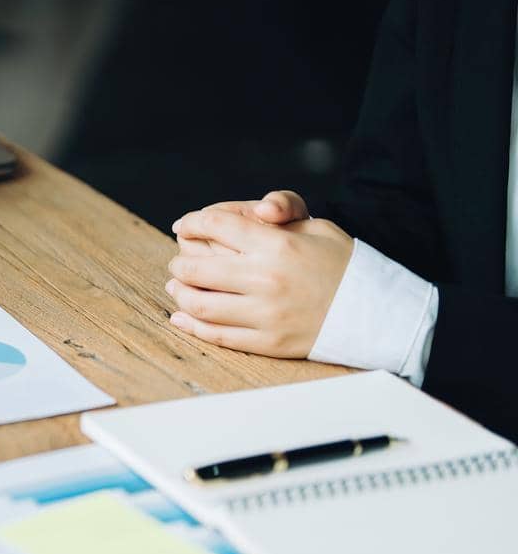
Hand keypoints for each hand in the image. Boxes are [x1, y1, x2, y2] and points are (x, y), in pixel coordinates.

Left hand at [166, 203, 352, 357]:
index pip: (216, 226)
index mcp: (277, 245)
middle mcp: (267, 278)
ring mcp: (266, 314)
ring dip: (179, 293)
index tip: (185, 225)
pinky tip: (181, 316)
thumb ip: (279, 212)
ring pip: (199, 303)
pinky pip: (216, 335)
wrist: (376, 311)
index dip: (192, 222)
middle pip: (196, 266)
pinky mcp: (267, 342)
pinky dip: (191, 325)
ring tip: (177, 286)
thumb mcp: (316, 226)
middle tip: (179, 260)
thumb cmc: (340, 263)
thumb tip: (250, 212)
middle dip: (180, 260)